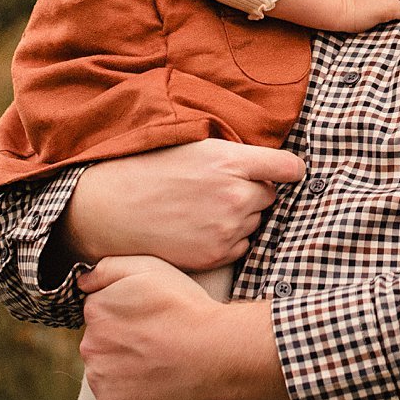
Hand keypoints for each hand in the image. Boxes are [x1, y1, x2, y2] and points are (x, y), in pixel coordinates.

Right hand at [59, 140, 304, 271]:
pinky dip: (228, 240)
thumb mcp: (194, 145)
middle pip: (270, 195)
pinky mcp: (216, 255)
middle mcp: (235, 195)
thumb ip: (234, 154)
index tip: (285, 172)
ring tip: (203, 209)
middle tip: (219, 189)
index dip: (289, 170)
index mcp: (230, 161)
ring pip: (255, 222)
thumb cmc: (149, 170)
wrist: (110, 209)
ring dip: (240, 216)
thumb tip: (268, 162)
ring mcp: (227, 228)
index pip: (289, 167)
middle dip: (253, 192)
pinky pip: (241, 246)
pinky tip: (200, 229)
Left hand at [77, 257, 291, 399]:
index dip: (126, 314)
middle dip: (120, 340)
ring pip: (104, 369)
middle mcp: (89, 344)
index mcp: (95, 310)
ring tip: (156, 362)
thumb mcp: (149, 267)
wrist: (214, 353)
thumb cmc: (184, 307)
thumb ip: (107, 268)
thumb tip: (82, 283)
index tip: (150, 319)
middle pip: (99, 341)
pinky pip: (113, 395)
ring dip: (122, 366)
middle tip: (155, 341)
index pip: (99, 311)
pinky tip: (153, 381)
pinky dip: (128, 391)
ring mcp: (99, 377)